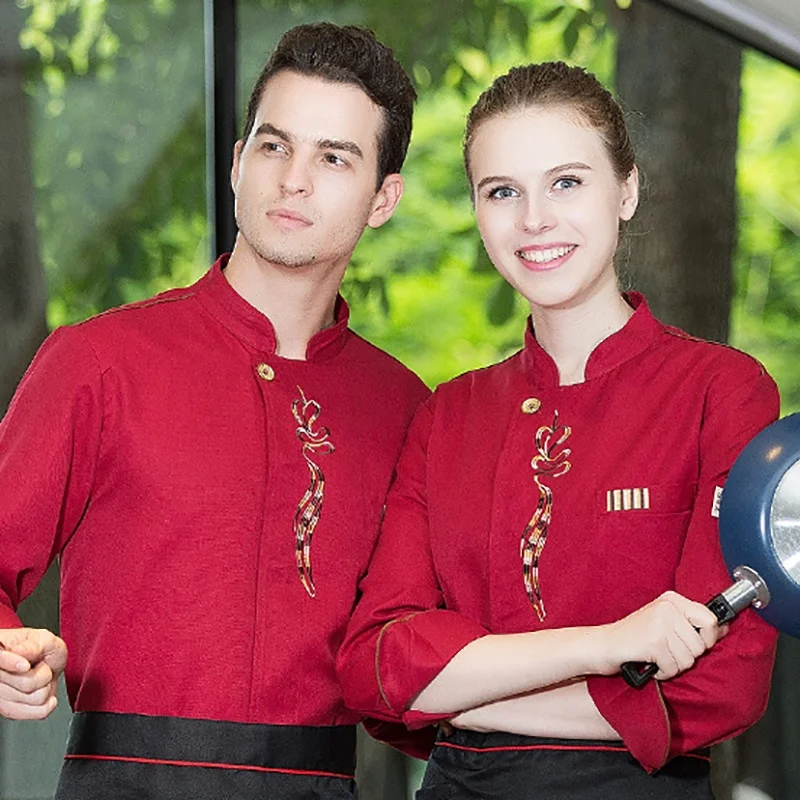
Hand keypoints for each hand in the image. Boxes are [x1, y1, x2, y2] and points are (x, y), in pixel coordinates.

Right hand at [0, 628, 66, 719]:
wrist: (44, 664)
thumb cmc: (41, 650)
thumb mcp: (43, 639)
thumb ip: (33, 645)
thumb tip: (19, 651)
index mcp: (0, 652)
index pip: (0, 660)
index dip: (11, 663)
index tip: (25, 666)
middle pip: (25, 683)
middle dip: (42, 674)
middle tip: (39, 666)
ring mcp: (0, 695)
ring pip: (33, 698)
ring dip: (45, 686)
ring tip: (38, 676)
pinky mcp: (8, 710)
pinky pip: (38, 711)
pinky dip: (48, 702)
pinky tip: (42, 690)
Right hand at [597, 591, 723, 680]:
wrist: (604, 644)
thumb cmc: (635, 636)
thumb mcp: (666, 623)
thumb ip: (693, 624)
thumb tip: (725, 627)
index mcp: (672, 600)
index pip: (710, 619)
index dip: (707, 638)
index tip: (695, 644)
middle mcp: (667, 608)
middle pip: (700, 644)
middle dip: (686, 656)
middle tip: (666, 651)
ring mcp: (659, 623)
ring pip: (689, 659)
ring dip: (673, 666)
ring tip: (657, 657)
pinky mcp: (653, 642)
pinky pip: (673, 668)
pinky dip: (663, 672)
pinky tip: (651, 664)